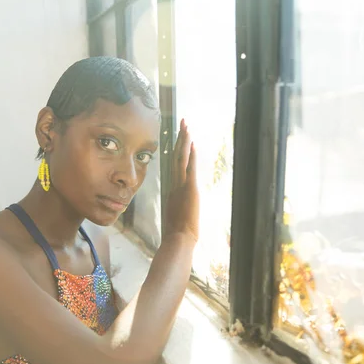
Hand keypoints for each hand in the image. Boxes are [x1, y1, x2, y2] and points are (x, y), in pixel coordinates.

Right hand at [164, 119, 198, 241]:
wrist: (178, 240)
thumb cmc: (178, 236)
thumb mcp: (179, 222)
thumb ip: (178, 216)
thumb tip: (179, 221)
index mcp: (172, 192)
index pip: (175, 167)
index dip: (177, 152)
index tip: (180, 139)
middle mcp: (174, 185)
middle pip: (176, 157)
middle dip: (180, 140)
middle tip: (182, 123)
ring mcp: (180, 186)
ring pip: (181, 158)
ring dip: (184, 141)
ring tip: (186, 125)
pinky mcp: (189, 189)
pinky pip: (188, 167)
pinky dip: (190, 154)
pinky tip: (191, 142)